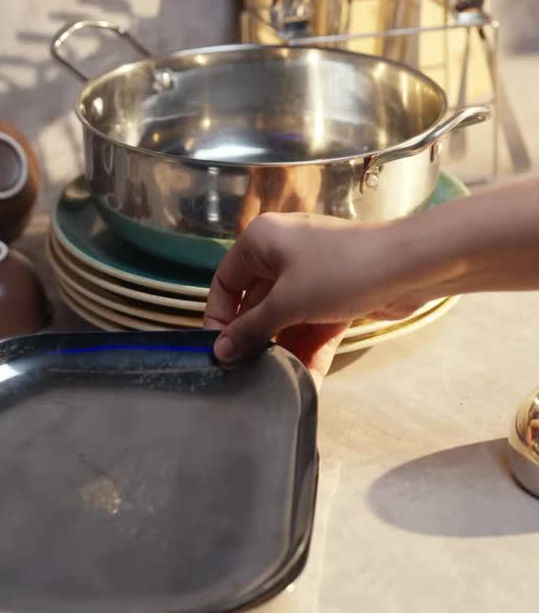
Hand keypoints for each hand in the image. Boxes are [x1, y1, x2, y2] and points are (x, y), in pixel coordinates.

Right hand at [204, 210, 416, 366]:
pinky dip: (310, 349)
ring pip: (286, 318)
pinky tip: (308, 382)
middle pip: (255, 303)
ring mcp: (311, 274)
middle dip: (255, 339)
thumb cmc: (340, 270)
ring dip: (284, 350)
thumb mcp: (288, 302)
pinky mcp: (335, 294)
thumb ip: (251, 329)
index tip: (218, 352)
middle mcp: (282, 253)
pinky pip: (312, 324)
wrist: (408, 266)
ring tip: (278, 386)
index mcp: (262, 241)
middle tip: (247, 375)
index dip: (218, 316)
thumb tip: (220, 351)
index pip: (225, 281)